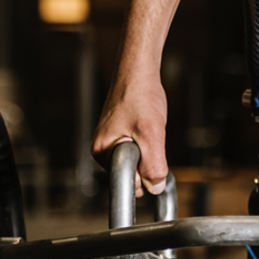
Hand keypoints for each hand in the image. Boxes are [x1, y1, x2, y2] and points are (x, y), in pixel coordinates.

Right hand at [92, 77, 169, 196]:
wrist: (139, 71)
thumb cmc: (140, 95)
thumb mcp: (152, 133)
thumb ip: (153, 164)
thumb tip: (155, 187)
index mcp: (102, 151)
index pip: (126, 182)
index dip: (145, 174)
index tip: (152, 156)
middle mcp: (103, 148)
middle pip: (132, 174)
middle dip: (148, 162)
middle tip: (152, 137)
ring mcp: (111, 142)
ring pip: (137, 162)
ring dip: (149, 151)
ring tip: (149, 129)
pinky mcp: (120, 136)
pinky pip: (138, 151)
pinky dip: (148, 144)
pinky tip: (148, 128)